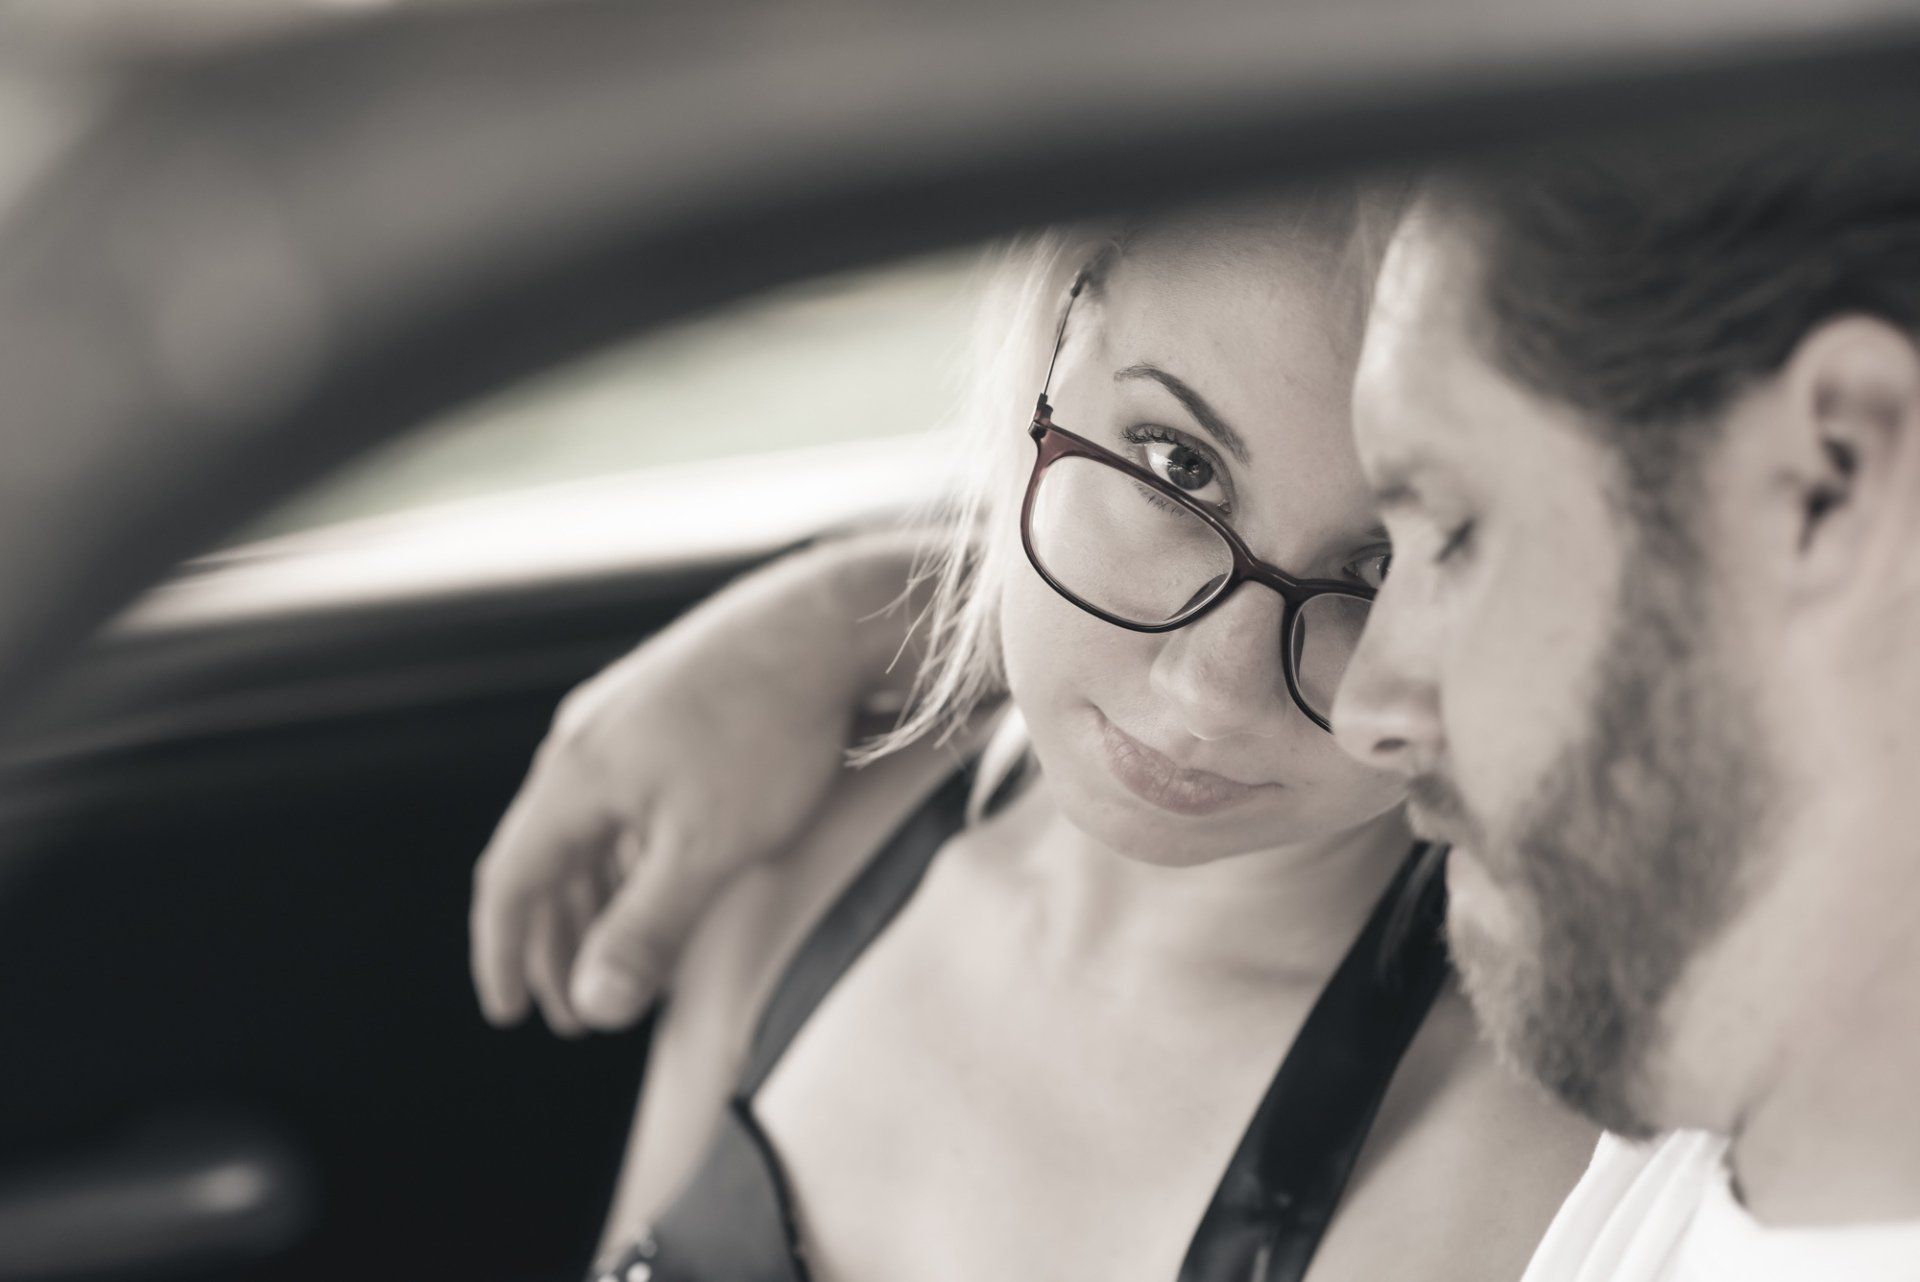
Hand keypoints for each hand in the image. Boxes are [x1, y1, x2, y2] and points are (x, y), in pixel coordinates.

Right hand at [470, 533, 920, 1033]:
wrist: (827, 621)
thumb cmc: (769, 733)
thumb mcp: (708, 848)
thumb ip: (648, 930)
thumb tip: (595, 1005)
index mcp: (574, 776)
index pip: (509, 881)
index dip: (502, 955)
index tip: (508, 1015)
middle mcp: (584, 740)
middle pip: (543, 859)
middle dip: (553, 943)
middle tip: (573, 1015)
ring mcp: (625, 716)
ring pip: (587, 828)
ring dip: (593, 902)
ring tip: (617, 960)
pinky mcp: (668, 704)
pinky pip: (623, 798)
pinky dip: (627, 856)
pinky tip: (657, 883)